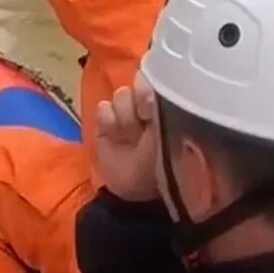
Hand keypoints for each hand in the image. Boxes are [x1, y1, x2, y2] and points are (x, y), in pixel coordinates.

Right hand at [93, 75, 160, 202]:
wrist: (138, 191)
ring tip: (131, 138)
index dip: (151, 88)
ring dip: (126, 117)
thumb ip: (163, 107)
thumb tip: (151, 86)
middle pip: (136, 85)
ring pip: (120, 96)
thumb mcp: (171, 133)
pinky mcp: (104, 125)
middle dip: (139, 105)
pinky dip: (109, 122)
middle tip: (144, 125)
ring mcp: (124, 115)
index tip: (153, 106)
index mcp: (167, 108)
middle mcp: (146, 107)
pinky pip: (102, 109)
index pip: (157, 81)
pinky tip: (116, 137)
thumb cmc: (165, 164)